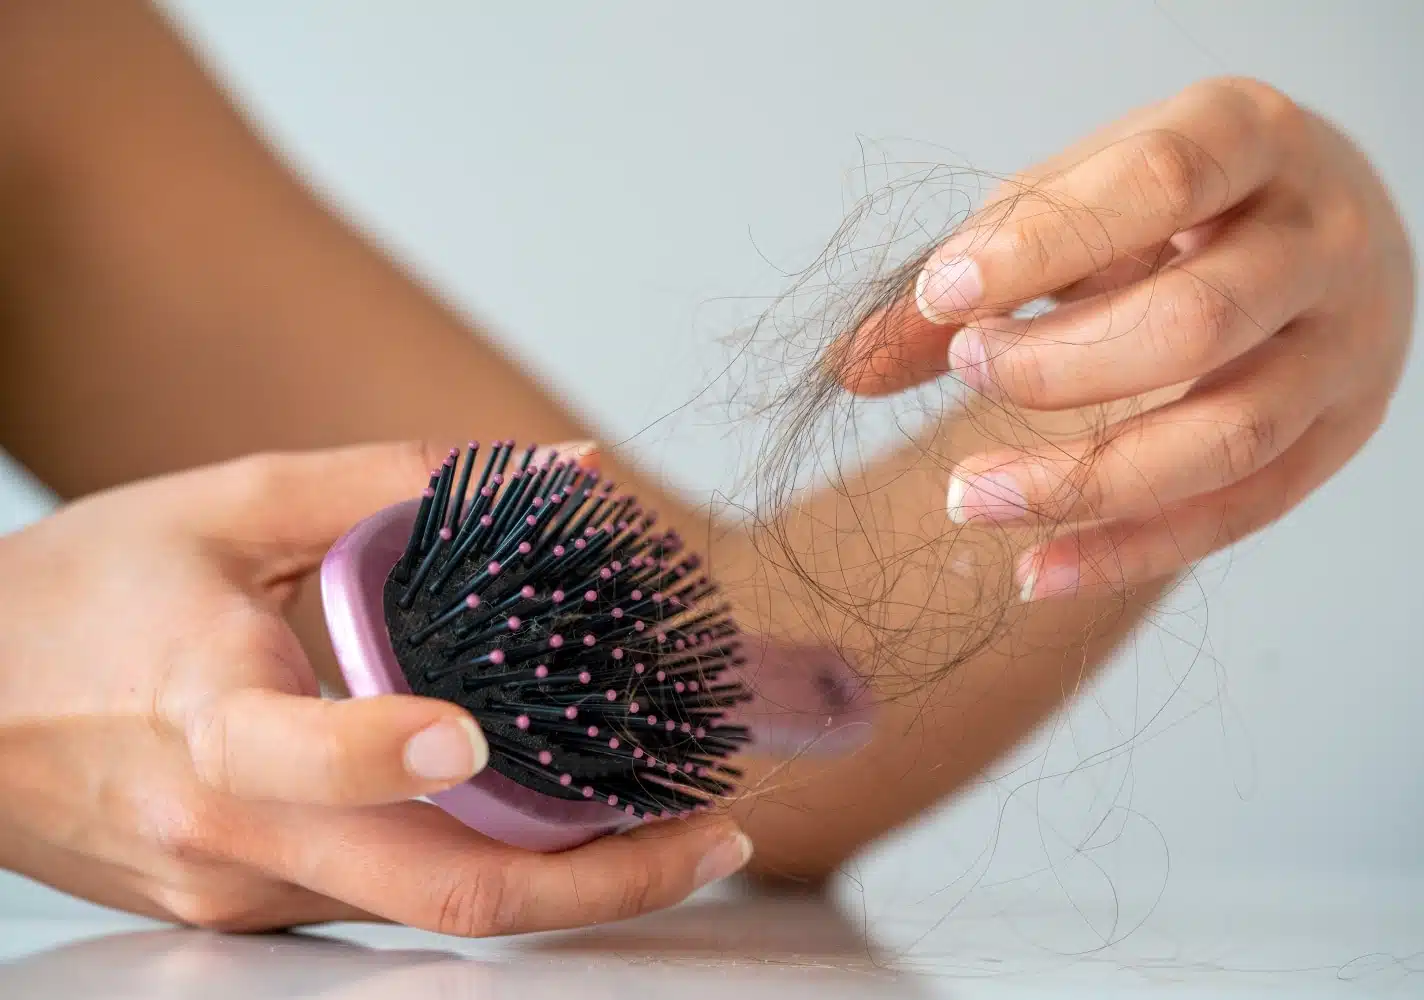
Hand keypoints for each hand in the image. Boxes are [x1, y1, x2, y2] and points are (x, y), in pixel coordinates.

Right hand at [0, 442, 751, 933]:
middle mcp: (231, 838)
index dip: (403, 754)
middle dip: (602, 881)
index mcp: (204, 721)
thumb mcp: (220, 506)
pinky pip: (390, 902)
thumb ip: (387, 480)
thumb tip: (555, 467)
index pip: (308, 762)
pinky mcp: (248, 915)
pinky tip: (558, 823)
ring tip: (676, 825)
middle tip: (720, 833)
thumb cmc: (76, 599)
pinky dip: (486, 869)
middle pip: (440, 897)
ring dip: (566, 881)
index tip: (499, 731)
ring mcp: (242, 897)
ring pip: (430, 912)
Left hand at [842, 76, 1413, 599]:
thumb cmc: (1174, 202)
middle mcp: (1323, 238)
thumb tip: (853, 366)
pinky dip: (1126, 553)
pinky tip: (1032, 572)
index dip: (1040, 247)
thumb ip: (978, 266)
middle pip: (1198, 321)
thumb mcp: (1081, 194)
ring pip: (1228, 437)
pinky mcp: (1341, 435)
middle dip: (1058, 366)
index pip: (1157, 185)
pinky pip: (1239, 516)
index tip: (939, 296)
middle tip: (967, 369)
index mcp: (1254, 137)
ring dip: (1082, 483)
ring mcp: (1349, 345)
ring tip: (969, 496)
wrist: (1323, 228)